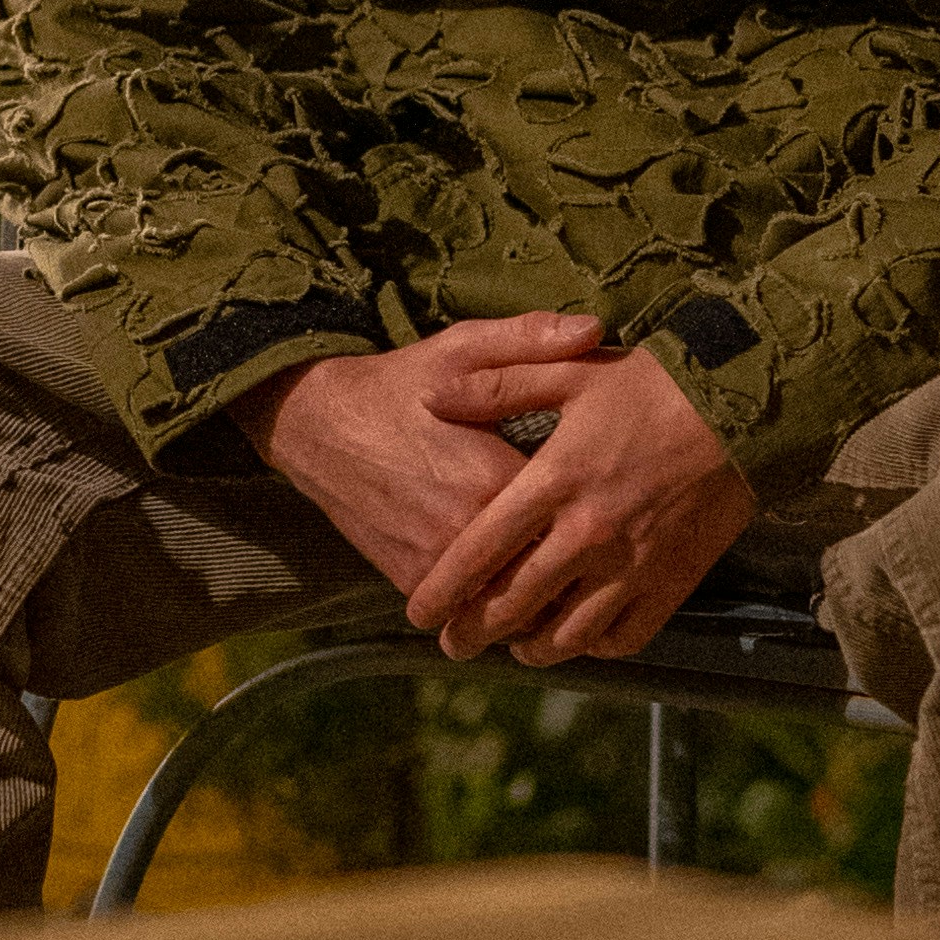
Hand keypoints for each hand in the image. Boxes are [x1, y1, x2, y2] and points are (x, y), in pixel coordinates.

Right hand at [237, 312, 615, 595]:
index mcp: (496, 476)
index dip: (601, 524)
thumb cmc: (399, 383)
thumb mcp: (464, 347)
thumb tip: (595, 327)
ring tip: (563, 589)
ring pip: (507, 606)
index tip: (621, 518)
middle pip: (546, 577)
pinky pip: (465, 612)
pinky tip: (512, 594)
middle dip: (577, 577)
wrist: (318, 424)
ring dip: (535, 603)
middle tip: (603, 567)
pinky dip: (490, 610)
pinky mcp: (409, 579)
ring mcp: (435, 561)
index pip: (571, 522)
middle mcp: (467, 528)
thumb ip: (532, 340)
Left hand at [403, 337, 755, 668]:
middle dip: (474, 633)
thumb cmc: (653, 385)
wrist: (746, 404)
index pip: (480, 552)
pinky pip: (624, 637)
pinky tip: (581, 637)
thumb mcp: (569, 372)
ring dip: (532, 648)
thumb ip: (497, 386)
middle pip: (514, 606)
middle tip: (455, 644)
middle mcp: (588, 533)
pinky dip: (595, 646)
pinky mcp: (673, 582)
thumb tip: (432, 398)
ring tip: (515, 646)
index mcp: (555, 481)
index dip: (441, 591)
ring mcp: (633, 564)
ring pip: (567, 635)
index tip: (418, 613)